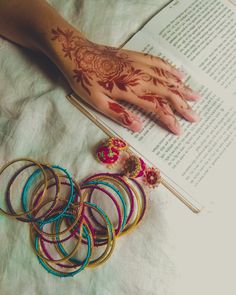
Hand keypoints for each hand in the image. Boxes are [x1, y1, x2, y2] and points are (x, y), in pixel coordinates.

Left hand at [51, 27, 199, 134]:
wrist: (77, 53)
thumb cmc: (85, 79)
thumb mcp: (97, 102)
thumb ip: (119, 114)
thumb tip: (138, 127)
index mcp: (131, 90)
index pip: (156, 107)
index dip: (169, 119)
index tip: (179, 129)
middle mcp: (140, 77)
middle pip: (168, 93)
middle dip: (183, 106)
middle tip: (195, 116)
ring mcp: (140, 64)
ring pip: (167, 77)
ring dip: (182, 88)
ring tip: (195, 96)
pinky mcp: (137, 56)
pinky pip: (159, 62)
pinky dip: (171, 69)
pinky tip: (180, 74)